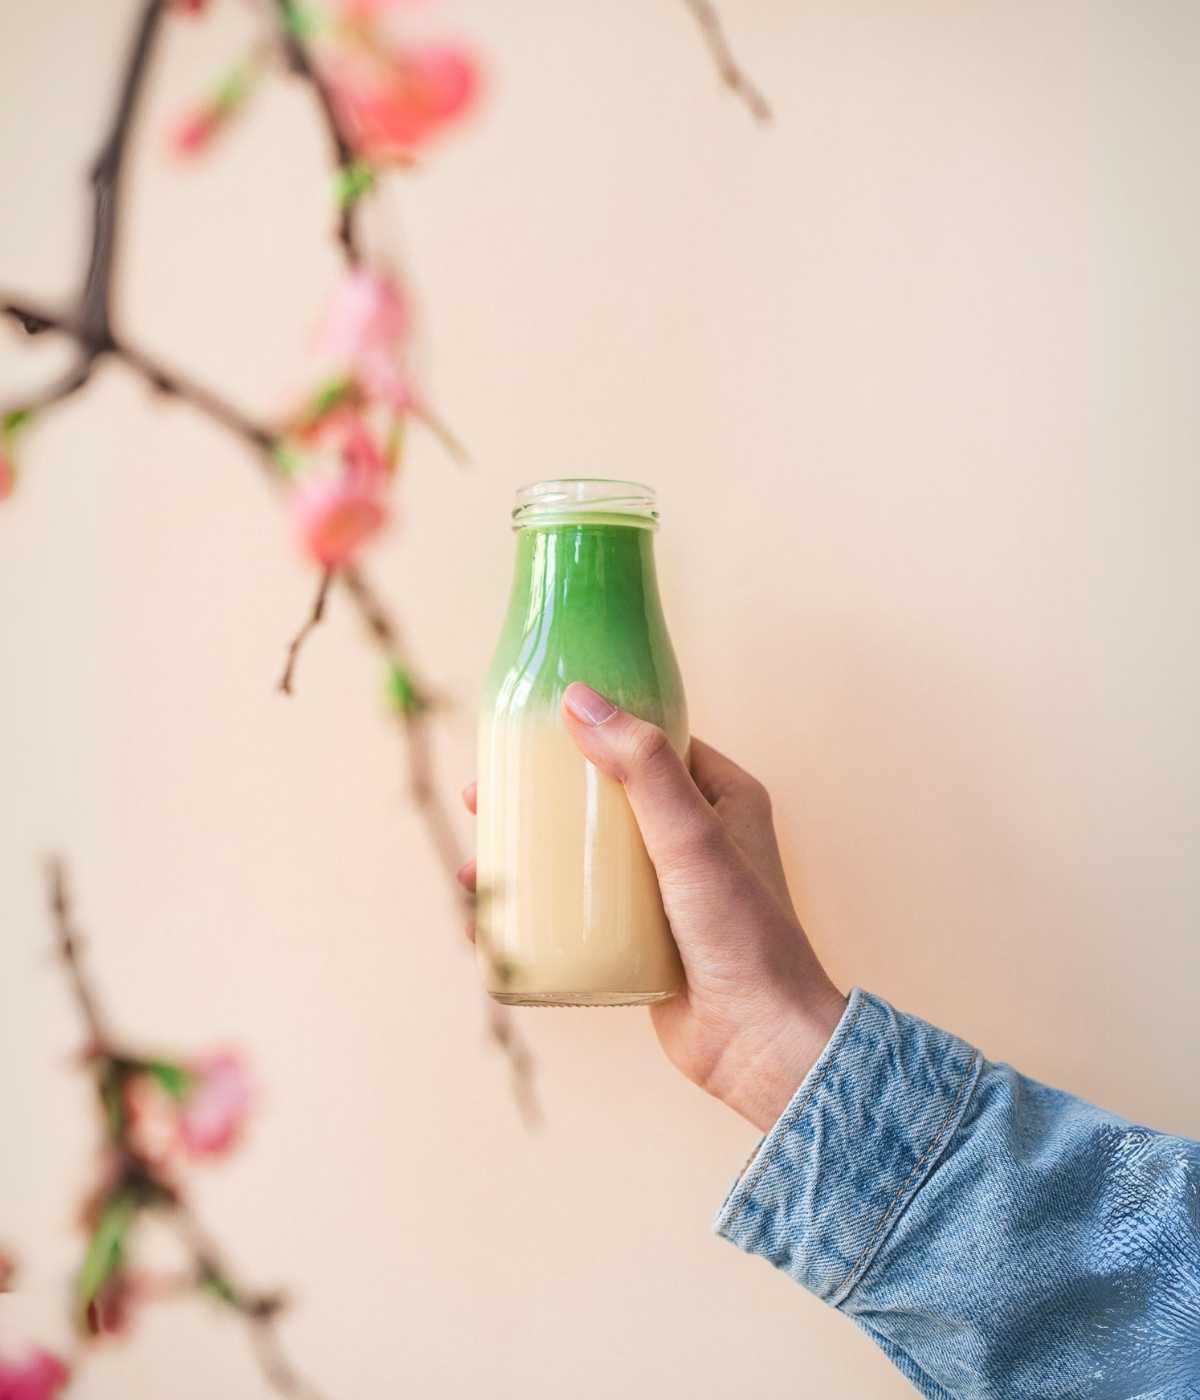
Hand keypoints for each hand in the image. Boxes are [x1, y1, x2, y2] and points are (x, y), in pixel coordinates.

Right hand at [458, 683, 846, 1131]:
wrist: (761, 1044)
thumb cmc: (743, 934)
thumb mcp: (692, 837)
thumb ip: (643, 767)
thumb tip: (581, 699)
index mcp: (723, 798)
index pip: (646, 745)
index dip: (586, 733)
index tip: (528, 731)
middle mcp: (696, 839)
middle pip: (599, 800)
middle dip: (537, 799)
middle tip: (480, 800)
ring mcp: (668, 891)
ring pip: (583, 857)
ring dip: (527, 857)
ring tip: (474, 872)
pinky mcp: (644, 939)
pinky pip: (583, 911)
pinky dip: (538, 910)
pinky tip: (492, 922)